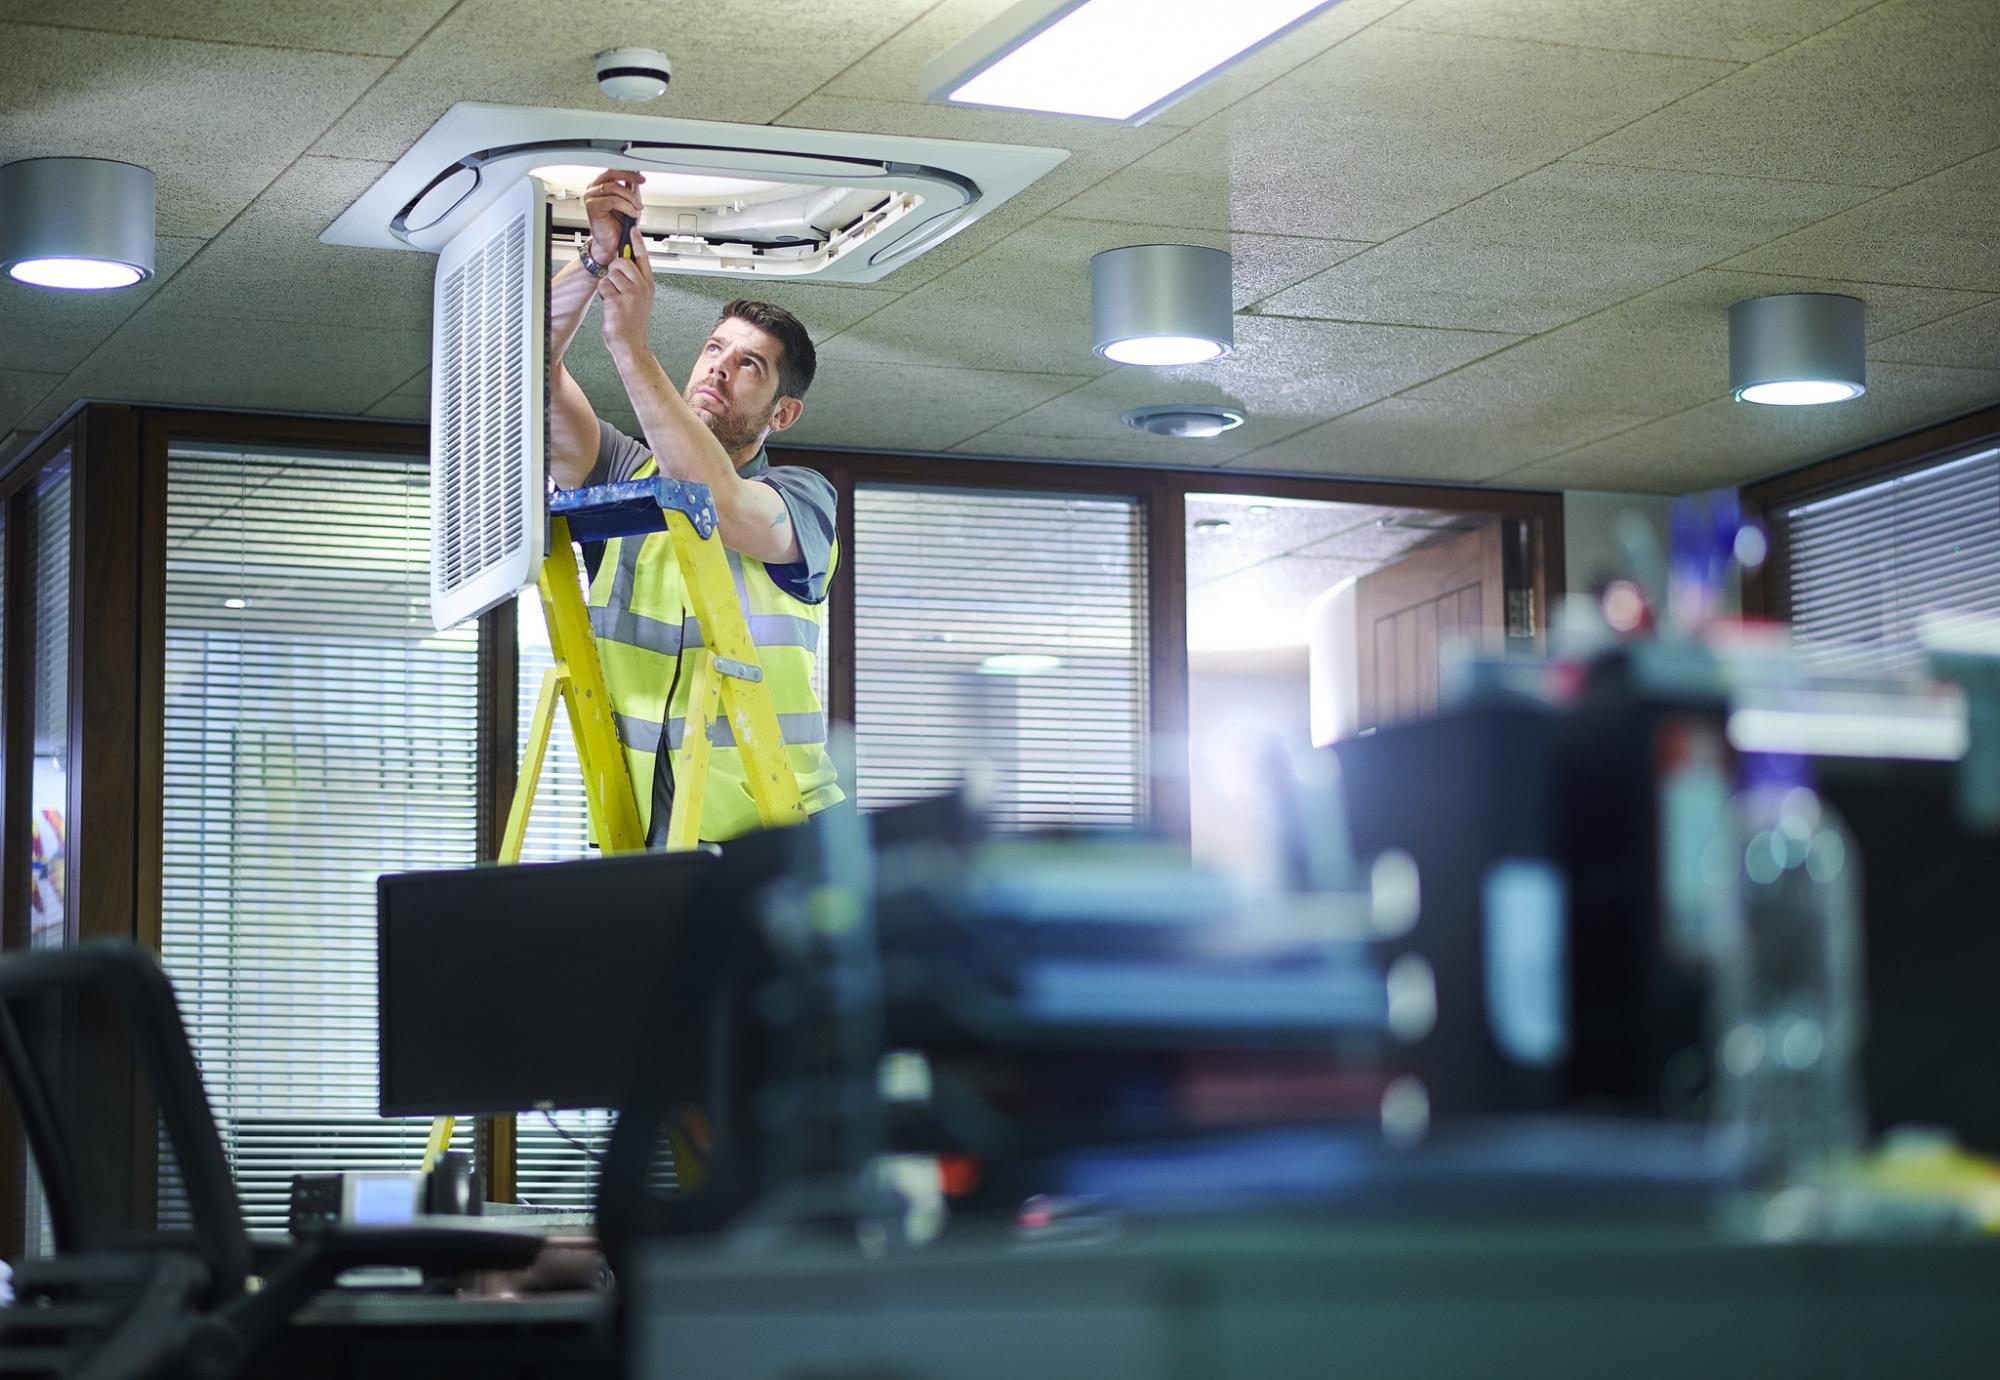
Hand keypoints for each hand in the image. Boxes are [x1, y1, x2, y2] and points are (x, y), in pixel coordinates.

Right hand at [582, 168, 642, 263]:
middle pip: (612, 174)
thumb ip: (632, 189)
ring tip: (637, 208)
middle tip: (641, 182)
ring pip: (614, 187)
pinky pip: (612, 200)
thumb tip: (637, 176)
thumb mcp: (630, 203)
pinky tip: (632, 213)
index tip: (641, 176)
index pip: (614, 170)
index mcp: (601, 185)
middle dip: (629, 177)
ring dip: (630, 197)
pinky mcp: (592, 206)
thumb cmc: (619, 225)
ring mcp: (591, 196)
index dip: (628, 171)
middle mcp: (594, 188)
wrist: (612, 243)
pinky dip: (626, 206)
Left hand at [597, 226, 655, 359]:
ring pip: (611, 273)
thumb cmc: (633, 324)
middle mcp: (642, 287)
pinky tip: (610, 305)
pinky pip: (603, 285)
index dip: (637, 242)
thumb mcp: (641, 300)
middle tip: (616, 284)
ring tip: (614, 298)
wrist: (630, 344)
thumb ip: (635, 281)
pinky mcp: (617, 300)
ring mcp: (630, 294)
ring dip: (608, 284)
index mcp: (648, 285)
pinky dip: (602, 294)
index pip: (643, 257)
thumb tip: (624, 262)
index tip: (633, 229)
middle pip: (622, 261)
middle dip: (614, 270)